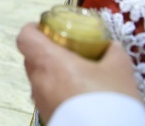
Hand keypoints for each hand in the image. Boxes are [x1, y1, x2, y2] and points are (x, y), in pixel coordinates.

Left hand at [16, 23, 140, 123]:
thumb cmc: (106, 104)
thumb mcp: (119, 70)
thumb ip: (113, 52)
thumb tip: (112, 47)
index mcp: (48, 61)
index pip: (25, 37)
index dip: (34, 29)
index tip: (47, 28)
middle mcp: (39, 81)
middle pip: (31, 58)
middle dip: (47, 52)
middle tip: (68, 50)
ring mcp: (41, 101)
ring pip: (40, 79)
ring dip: (54, 74)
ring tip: (79, 75)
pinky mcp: (48, 117)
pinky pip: (48, 98)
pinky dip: (59, 92)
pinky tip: (81, 96)